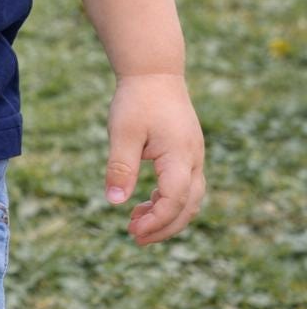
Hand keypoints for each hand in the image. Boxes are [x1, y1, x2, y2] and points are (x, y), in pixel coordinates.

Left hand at [104, 73, 205, 245]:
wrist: (154, 71)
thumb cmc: (137, 99)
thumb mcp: (123, 132)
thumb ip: (120, 167)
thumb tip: (114, 202)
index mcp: (180, 155)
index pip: (175, 200)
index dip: (156, 220)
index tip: (131, 230)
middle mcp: (193, 159)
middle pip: (188, 206)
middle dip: (163, 227)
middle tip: (134, 237)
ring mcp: (194, 156)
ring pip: (190, 199)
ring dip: (167, 215)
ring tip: (135, 222)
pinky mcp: (188, 153)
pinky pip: (185, 186)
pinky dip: (168, 200)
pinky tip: (144, 202)